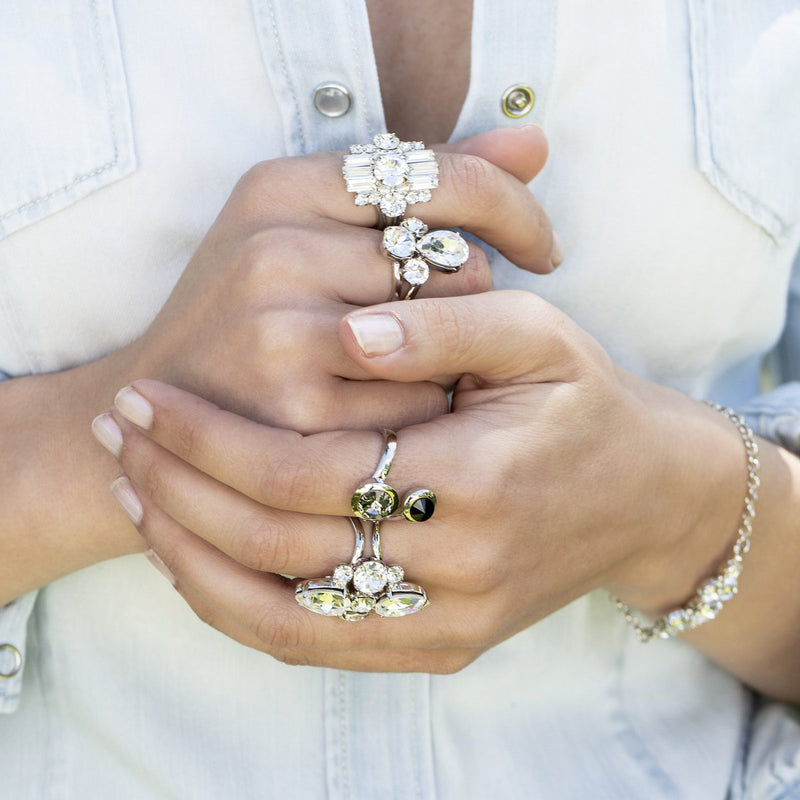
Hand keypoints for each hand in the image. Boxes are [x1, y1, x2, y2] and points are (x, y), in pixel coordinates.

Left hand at [103, 290, 745, 671]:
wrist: (644, 496)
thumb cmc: (587, 405)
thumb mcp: (540, 336)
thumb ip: (448, 323)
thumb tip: (352, 331)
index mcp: (480, 477)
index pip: (310, 472)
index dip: (215, 439)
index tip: (151, 399)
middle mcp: (461, 566)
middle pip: (280, 545)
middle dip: (181, 491)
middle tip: (120, 441)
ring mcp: (451, 621)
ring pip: (282, 614)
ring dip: (193, 558)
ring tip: (136, 498)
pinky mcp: (443, 647)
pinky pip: (316, 647)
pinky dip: (239, 610)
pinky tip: (195, 560)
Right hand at [121, 127, 558, 432]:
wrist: (160, 408)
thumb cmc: (246, 313)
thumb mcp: (307, 227)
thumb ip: (424, 181)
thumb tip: (536, 144)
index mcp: (279, 188)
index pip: (444, 176)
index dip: (514, 208)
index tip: (541, 248)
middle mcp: (276, 251)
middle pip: (457, 266)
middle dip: (465, 301)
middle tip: (432, 328)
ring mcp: (282, 335)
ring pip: (448, 340)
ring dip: (449, 358)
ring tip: (403, 370)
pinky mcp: (295, 414)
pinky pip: (419, 405)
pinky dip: (424, 409)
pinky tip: (391, 413)